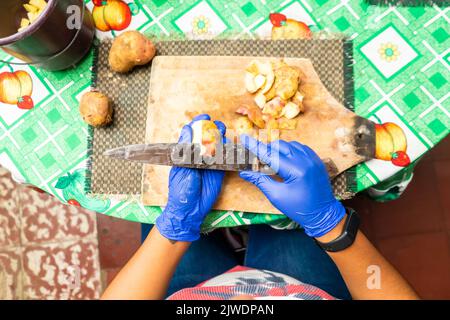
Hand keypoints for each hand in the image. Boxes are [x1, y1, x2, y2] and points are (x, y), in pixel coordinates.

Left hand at [156, 114, 225, 241]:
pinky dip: (228, 152)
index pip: (191, 135)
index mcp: (185, 155)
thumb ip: (186, 150)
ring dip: (220, 137)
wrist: (189, 212)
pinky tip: (230, 145)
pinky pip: (224, 159)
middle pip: (206, 138)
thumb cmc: (180, 192)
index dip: (197, 125)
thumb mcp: (181, 169)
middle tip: (217, 124)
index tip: (204, 118)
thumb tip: (187, 130)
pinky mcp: (218, 173)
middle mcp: (197, 157)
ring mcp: (209, 164)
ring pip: (216, 147)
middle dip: (212, 129)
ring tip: (223, 130)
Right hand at [239, 135, 345, 237]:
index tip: (243, 138)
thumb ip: (260, 181)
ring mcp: (313, 159)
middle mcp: (306, 160)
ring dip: (279, 149)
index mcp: (296, 170)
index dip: (255, 146)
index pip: (270, 154)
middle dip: (267, 149)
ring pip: (290, 144)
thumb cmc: (299, 208)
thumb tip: (244, 172)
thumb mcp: (277, 196)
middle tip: (258, 159)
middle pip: (280, 146)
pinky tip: (285, 159)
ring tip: (272, 161)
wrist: (323, 215)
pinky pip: (301, 147)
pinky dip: (290, 150)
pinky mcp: (317, 160)